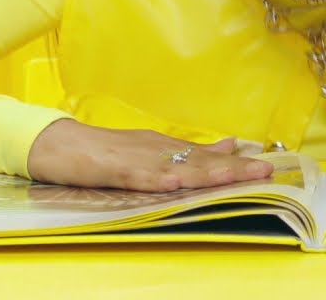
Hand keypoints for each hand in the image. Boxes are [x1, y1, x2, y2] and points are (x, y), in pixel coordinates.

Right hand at [26, 118, 273, 191]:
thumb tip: (228, 146)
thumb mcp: (150, 150)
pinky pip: (137, 176)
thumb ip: (188, 151)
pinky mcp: (112, 169)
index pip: (206, 157)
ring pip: (173, 167)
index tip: (268, 167)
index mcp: (165, 147)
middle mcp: (156, 149)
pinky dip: (156, 179)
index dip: (236, 163)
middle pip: (198, 161)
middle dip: (231, 167)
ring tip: (231, 176)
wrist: (57, 143)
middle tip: (263, 171)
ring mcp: (134, 158)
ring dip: (203, 172)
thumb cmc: (104, 151)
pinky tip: (173, 183)